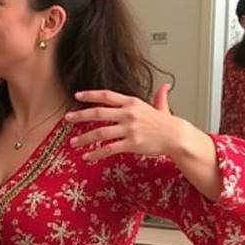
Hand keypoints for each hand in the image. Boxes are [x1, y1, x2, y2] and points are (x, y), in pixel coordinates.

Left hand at [66, 83, 197, 161]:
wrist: (177, 136)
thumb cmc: (167, 124)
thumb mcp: (160, 107)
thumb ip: (159, 97)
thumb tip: (165, 86)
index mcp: (132, 103)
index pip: (107, 95)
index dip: (90, 95)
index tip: (77, 96)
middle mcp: (128, 113)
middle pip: (98, 112)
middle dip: (80, 115)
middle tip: (67, 118)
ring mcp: (129, 129)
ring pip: (100, 132)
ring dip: (84, 138)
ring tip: (73, 142)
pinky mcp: (131, 143)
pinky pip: (109, 148)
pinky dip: (96, 153)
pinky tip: (87, 157)